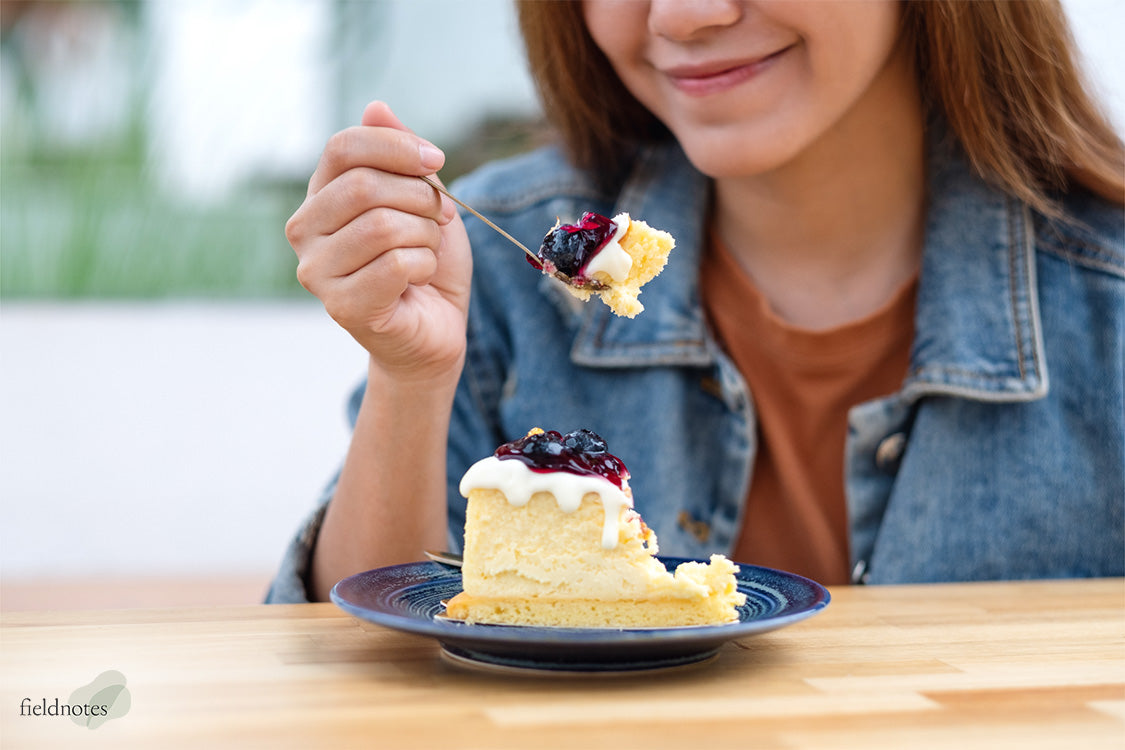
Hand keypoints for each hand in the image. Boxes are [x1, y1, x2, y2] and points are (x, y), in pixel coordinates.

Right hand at [286, 102, 471, 380]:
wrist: (435, 329)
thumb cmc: (425, 262)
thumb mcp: (422, 198)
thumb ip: (399, 155)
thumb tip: (376, 107)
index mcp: (320, 195)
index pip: (344, 147)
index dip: (397, 147)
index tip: (437, 160)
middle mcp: (305, 230)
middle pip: (364, 185)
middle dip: (420, 197)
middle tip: (440, 218)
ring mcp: (316, 271)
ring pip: (382, 226)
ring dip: (425, 236)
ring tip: (427, 251)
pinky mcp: (340, 306)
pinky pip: (395, 265)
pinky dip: (424, 267)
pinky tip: (419, 280)